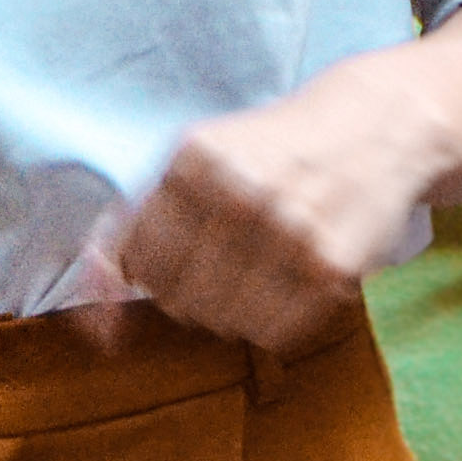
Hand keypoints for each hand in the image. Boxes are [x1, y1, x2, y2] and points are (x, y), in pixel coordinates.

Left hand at [110, 65, 444, 355]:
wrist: (372, 127)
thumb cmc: (269, 149)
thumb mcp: (198, 155)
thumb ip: (136, 217)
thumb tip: (90, 292)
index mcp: (194, 162)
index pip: (142, 264)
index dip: (155, 275)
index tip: (176, 263)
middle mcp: (238, 194)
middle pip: (182, 301)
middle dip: (194, 295)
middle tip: (226, 263)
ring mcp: (288, 232)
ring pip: (227, 322)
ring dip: (236, 311)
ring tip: (260, 270)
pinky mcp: (332, 266)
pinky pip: (276, 333)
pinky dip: (276, 321)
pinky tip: (290, 281)